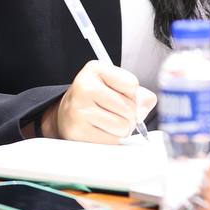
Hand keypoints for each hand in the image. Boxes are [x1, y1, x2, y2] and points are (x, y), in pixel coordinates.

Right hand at [42, 60, 156, 142]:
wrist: (66, 113)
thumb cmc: (96, 98)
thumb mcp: (116, 85)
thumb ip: (139, 94)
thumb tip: (143, 108)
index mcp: (95, 69)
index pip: (132, 84)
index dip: (132, 94)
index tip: (120, 94)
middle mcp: (84, 86)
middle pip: (129, 108)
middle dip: (129, 115)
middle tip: (116, 112)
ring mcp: (79, 109)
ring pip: (123, 126)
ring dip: (122, 129)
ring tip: (109, 122)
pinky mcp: (78, 131)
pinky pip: (111, 140)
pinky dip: (111, 138)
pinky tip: (100, 130)